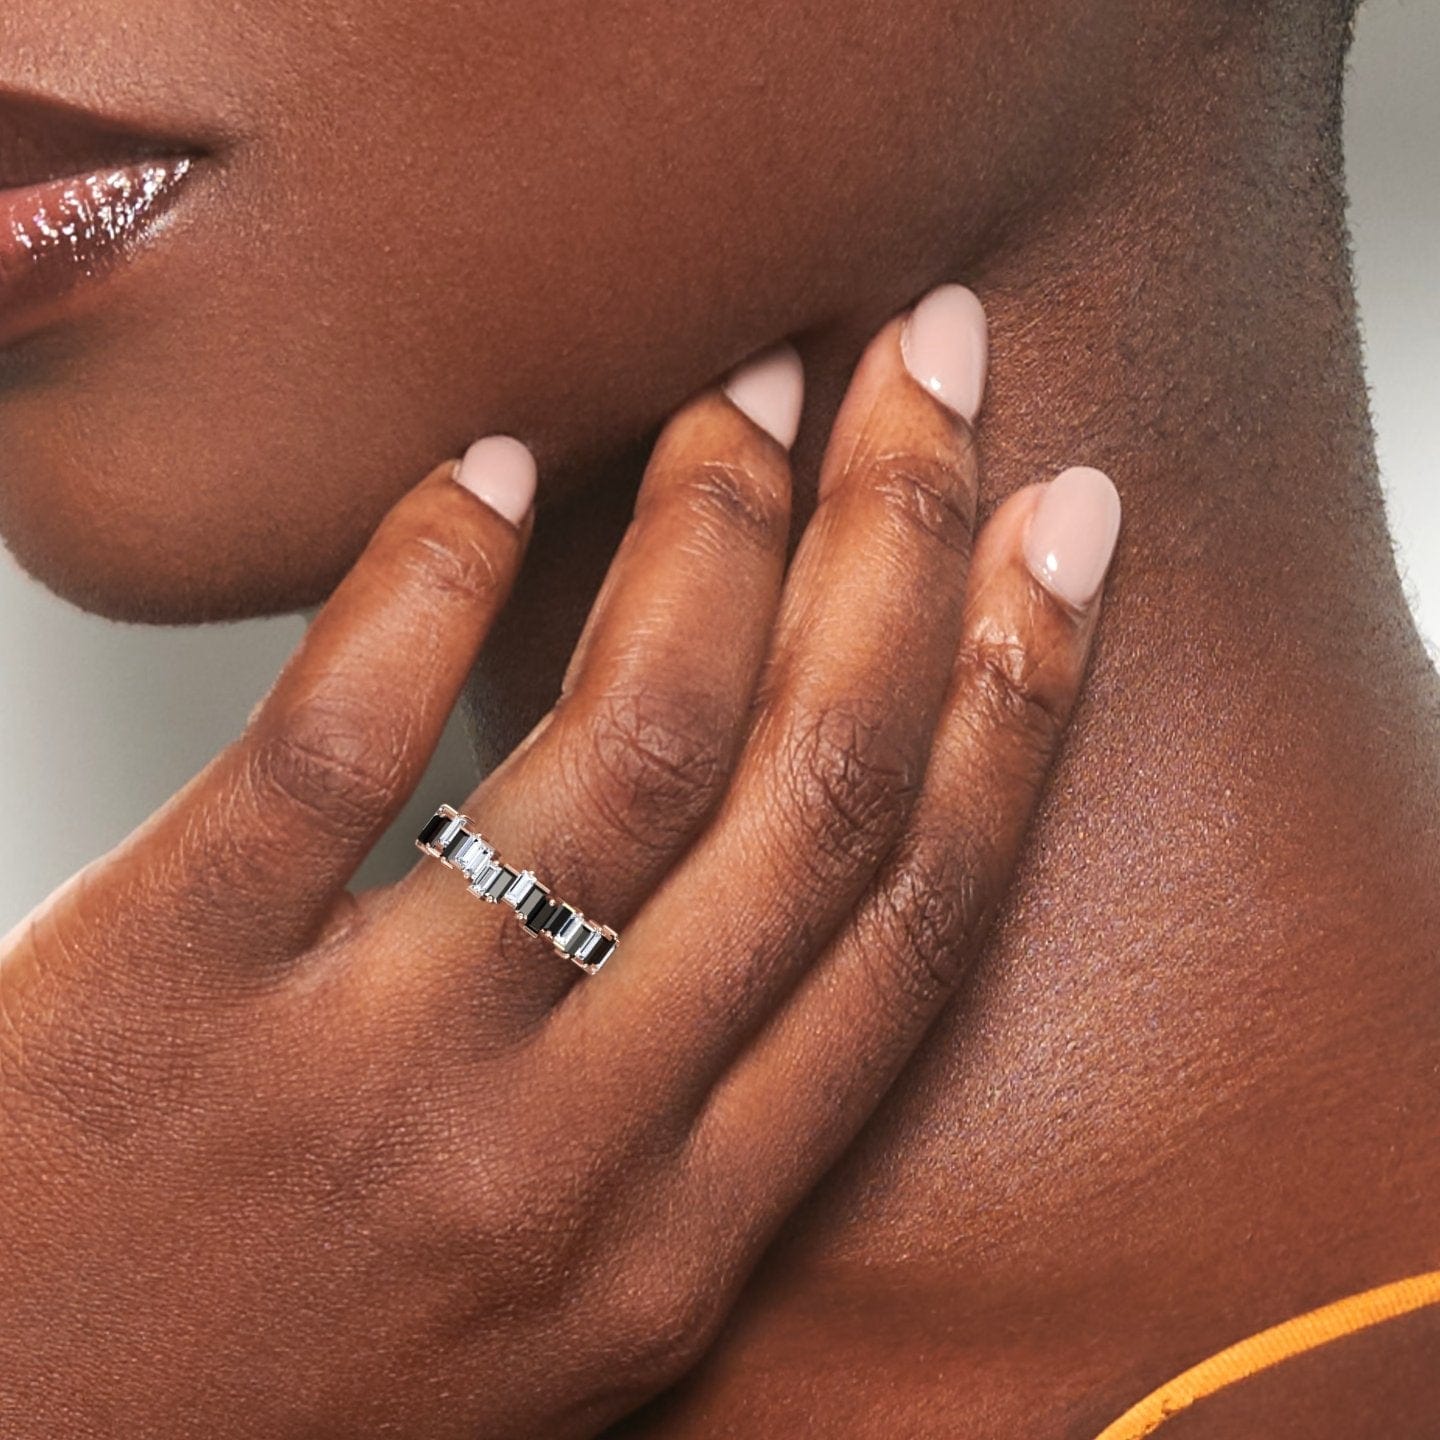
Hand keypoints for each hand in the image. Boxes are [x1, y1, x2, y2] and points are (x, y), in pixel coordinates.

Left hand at [0, 287, 1118, 1438]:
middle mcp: (569, 1158)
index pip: (911, 924)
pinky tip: (493, 465)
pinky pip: (342, 742)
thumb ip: (677, 1114)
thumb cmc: (288, 1386)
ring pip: (624, 748)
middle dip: (904, 547)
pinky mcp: (170, 992)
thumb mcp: (557, 1287)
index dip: (1011, 702)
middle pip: (809, 796)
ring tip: (744, 389)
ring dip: (711, 529)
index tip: (1060, 539)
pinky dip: (435, 575)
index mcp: (679, 1237)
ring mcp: (376, 1076)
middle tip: (933, 365)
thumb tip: (764, 860)